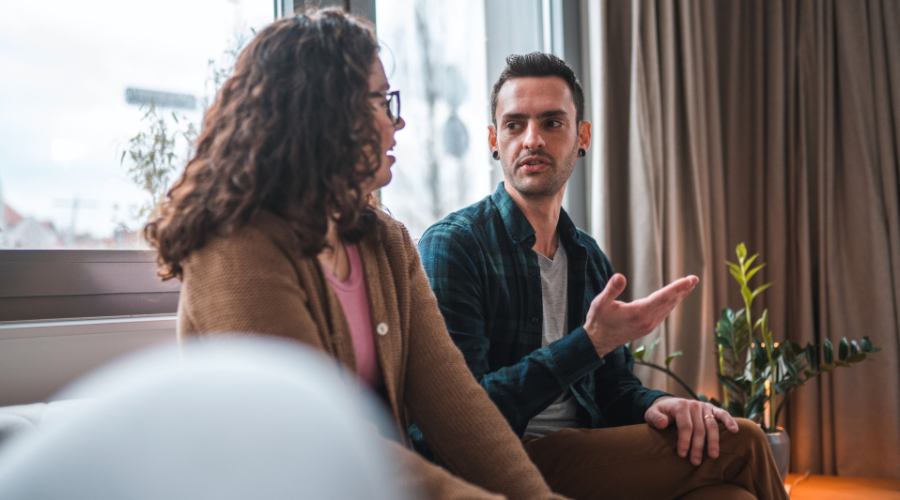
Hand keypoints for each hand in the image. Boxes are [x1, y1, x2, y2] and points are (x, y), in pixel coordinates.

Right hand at [582, 274, 698, 356]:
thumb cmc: (599, 320)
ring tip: (689, 285)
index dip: (676, 288)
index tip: (688, 280)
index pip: (662, 298)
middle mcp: (647, 321)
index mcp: (638, 313)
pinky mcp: (648, 327)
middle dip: (683, 289)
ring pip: (668, 308)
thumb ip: (611, 289)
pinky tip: (675, 297)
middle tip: (694, 278)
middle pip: (669, 302)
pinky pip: (664, 313)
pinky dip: (671, 303)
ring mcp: (649, 325)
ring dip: (679, 296)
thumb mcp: (601, 303)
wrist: (598, 341)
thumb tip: (620, 276)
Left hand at [644, 397, 738, 465]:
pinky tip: (735, 431)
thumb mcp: (651, 414)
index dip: (684, 441)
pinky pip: (722, 414)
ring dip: (713, 441)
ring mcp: (704, 406)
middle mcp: (694, 405)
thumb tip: (663, 423)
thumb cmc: (660, 413)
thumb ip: (655, 418)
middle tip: (695, 462)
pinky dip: (729, 421)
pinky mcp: (712, 409)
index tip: (682, 455)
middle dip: (697, 446)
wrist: (668, 405)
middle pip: (699, 428)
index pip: (685, 425)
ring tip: (713, 456)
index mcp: (680, 406)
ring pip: (712, 425)